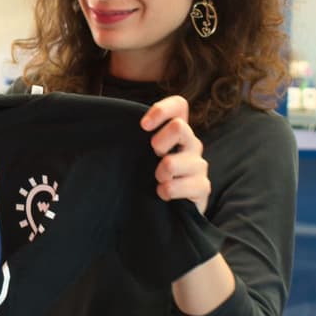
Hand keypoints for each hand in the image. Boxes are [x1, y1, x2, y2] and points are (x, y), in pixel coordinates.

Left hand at [140, 95, 210, 215]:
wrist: (171, 210)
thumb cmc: (151, 176)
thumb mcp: (144, 154)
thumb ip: (137, 139)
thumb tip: (112, 126)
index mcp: (177, 131)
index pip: (179, 105)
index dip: (162, 110)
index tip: (143, 126)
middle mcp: (191, 143)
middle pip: (179, 127)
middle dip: (159, 142)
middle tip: (153, 155)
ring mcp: (199, 164)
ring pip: (174, 162)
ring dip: (161, 173)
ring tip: (158, 180)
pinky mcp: (203, 186)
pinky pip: (183, 185)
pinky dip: (168, 191)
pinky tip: (163, 193)